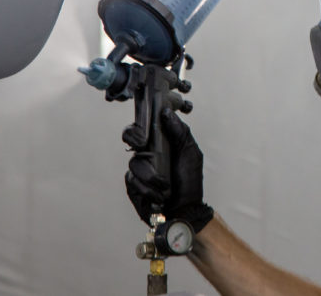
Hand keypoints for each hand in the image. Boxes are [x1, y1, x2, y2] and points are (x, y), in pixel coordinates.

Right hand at [125, 109, 213, 231]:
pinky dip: (147, 189)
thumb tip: (166, 112)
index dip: (139, 124)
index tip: (145, 132)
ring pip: (134, 163)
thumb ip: (180, 131)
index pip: (144, 125)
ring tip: (165, 186)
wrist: (186, 209)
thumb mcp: (190, 153)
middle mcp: (146, 152)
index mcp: (160, 142)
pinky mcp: (133, 185)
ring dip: (151, 176)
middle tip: (143, 146)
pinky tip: (158, 195)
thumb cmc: (189, 181)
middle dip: (134, 139)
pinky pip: (133, 181)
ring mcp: (138, 169)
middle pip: (130, 137)